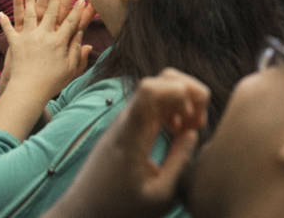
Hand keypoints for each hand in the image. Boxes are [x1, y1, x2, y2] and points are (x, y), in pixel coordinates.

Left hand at [0, 0, 91, 103]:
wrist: (29, 91)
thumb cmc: (52, 83)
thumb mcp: (70, 70)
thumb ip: (79, 55)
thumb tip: (88, 43)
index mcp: (60, 42)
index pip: (71, 21)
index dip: (78, 9)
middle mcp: (45, 36)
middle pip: (51, 11)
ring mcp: (29, 38)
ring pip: (29, 14)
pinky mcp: (16, 43)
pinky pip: (9, 30)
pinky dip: (4, 21)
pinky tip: (1, 12)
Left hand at [45, 68, 209, 217]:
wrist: (85, 213)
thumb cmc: (121, 210)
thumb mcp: (160, 196)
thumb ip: (179, 162)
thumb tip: (193, 134)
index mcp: (131, 134)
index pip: (150, 88)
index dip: (179, 92)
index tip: (193, 121)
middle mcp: (127, 120)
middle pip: (160, 80)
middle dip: (188, 92)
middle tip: (198, 123)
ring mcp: (127, 120)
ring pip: (159, 88)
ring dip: (182, 100)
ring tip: (191, 129)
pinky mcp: (128, 127)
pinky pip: (153, 104)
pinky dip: (172, 109)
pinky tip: (178, 131)